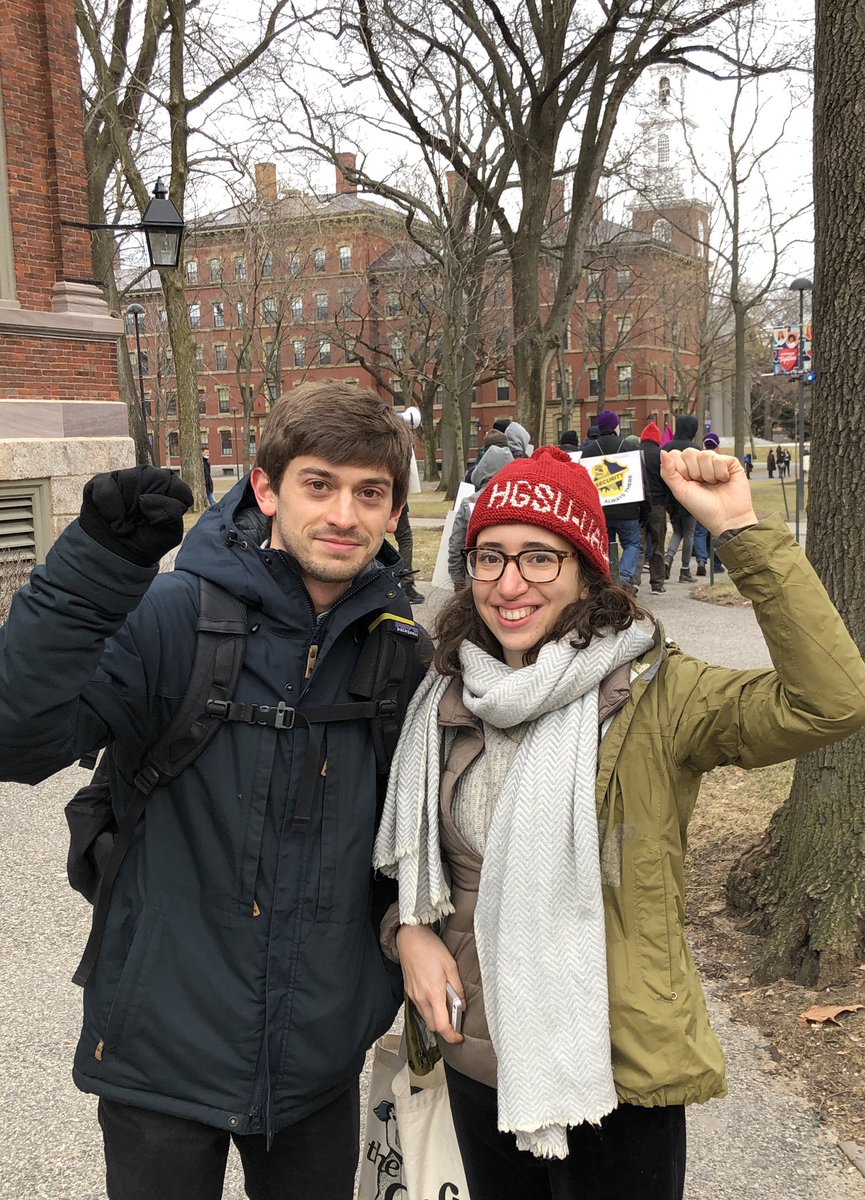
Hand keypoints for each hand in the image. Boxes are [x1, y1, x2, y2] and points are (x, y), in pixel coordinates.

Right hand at [79, 466, 193, 566]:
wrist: (116, 558)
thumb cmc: (145, 544)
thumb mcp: (170, 533)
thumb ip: (171, 512)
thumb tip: (144, 499)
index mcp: (168, 490)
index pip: (178, 488)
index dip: (171, 506)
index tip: (160, 523)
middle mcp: (147, 479)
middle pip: (157, 478)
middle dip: (149, 505)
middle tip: (141, 523)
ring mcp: (124, 479)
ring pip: (131, 479)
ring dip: (128, 509)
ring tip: (126, 523)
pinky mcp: (100, 484)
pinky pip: (106, 487)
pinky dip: (110, 510)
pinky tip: (113, 522)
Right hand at [396, 924, 464, 1044]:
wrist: (410, 938)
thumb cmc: (430, 948)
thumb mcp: (451, 966)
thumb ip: (457, 988)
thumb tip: (462, 1004)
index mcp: (433, 994)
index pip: (441, 1026)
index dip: (452, 1036)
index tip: (460, 1037)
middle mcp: (420, 998)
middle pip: (432, 1026)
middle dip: (445, 1028)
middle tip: (456, 1019)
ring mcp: (413, 995)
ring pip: (425, 1017)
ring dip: (436, 1018)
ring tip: (447, 1005)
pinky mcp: (409, 991)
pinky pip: (420, 1007)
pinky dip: (429, 1009)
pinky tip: (436, 996)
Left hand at [661, 449, 757, 536]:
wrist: (725, 518)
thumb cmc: (703, 508)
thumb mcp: (679, 491)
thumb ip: (668, 472)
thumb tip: (663, 453)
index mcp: (686, 469)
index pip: (675, 454)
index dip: (680, 469)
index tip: (687, 482)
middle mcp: (699, 463)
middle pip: (689, 452)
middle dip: (694, 472)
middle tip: (701, 484)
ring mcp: (714, 461)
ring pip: (705, 455)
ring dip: (708, 474)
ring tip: (713, 483)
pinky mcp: (730, 462)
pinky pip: (720, 459)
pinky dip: (720, 474)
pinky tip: (723, 481)